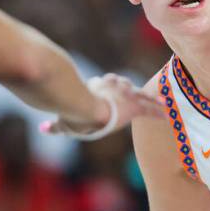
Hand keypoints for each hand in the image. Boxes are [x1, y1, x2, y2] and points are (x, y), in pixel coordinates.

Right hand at [44, 73, 164, 137]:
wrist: (87, 110)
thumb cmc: (74, 114)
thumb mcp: (65, 122)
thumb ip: (55, 127)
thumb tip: (42, 128)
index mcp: (96, 89)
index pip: (103, 84)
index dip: (105, 84)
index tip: (105, 81)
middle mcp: (112, 89)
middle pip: (122, 85)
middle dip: (125, 86)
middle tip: (132, 89)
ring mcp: (124, 97)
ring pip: (139, 95)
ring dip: (148, 98)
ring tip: (159, 101)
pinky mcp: (135, 107)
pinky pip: (150, 108)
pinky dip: (158, 111)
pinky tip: (167, 114)